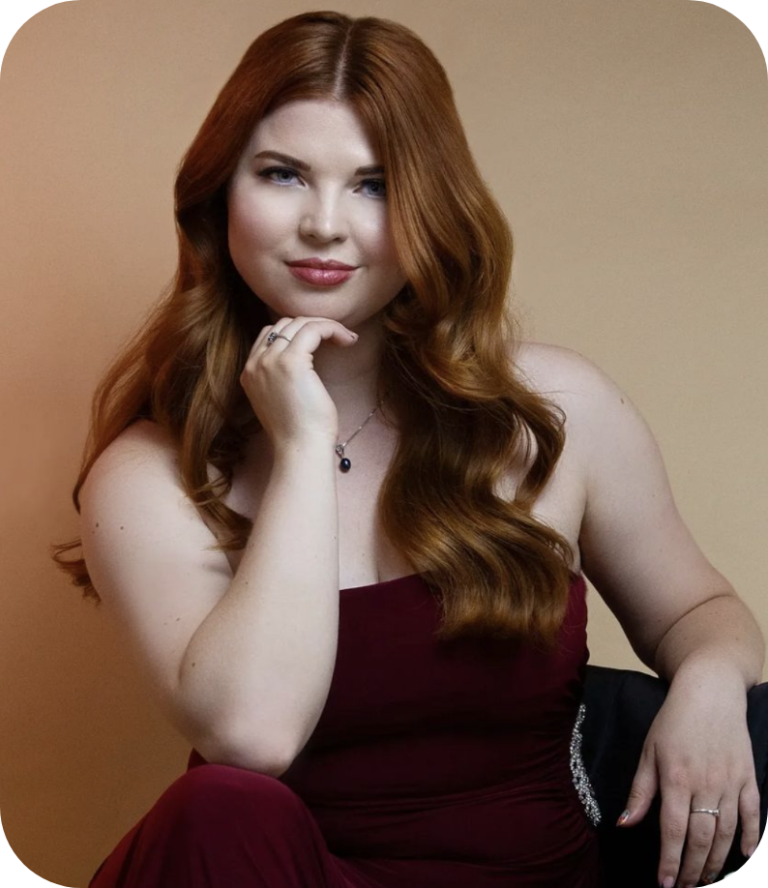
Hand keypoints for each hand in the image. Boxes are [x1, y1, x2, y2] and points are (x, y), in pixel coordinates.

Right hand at [240, 316, 357, 444]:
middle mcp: (256, 363)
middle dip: (313, 326)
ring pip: (300, 323)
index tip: (322, 341)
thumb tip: (306, 356)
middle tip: (338, 337)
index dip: (298, 332)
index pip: (270, 334)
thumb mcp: (282, 398)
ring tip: (346, 338)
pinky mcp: (292, 362)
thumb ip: (282, 376)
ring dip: (327, 326)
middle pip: (284, 324)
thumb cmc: (299, 430)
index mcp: (249, 372)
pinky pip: (314, 329)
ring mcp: (270, 361)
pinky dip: (333, 328)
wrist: (300, 448)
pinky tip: (348, 340)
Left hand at [616, 672, 759, 886]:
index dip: (670, 861)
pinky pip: (753, 814)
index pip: (673, 830)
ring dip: (718, 861)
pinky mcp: (748, 777)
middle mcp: (705, 784)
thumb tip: (624, 824)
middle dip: (693, 869)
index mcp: (675, 777)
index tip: (666, 884)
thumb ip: (640, 791)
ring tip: (709, 881)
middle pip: (701, 838)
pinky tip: (746, 857)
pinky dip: (752, 837)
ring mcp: (730, 782)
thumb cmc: (673, 721)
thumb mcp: (649, 751)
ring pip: (727, 832)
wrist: (709, 692)